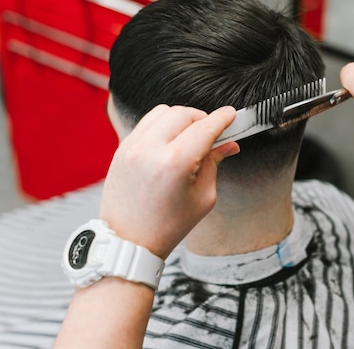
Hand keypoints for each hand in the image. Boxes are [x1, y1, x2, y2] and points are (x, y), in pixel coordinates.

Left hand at [99, 104, 238, 258]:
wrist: (129, 241)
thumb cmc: (167, 226)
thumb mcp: (202, 197)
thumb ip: (214, 163)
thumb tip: (228, 144)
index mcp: (175, 164)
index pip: (205, 127)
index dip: (222, 118)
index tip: (231, 115)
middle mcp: (150, 149)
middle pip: (184, 113)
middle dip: (202, 119)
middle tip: (212, 133)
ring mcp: (132, 147)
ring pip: (163, 112)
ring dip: (181, 118)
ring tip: (189, 137)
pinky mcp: (122, 148)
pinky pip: (146, 123)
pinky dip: (162, 125)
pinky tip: (170, 141)